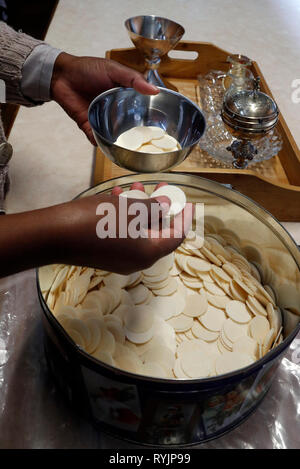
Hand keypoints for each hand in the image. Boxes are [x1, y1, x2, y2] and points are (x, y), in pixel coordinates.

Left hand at [50, 53, 158, 144]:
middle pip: (130, 126)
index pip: (141, 109)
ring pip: (115, 135)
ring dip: (121, 143)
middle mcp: (116, 110)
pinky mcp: (89, 126)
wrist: (62, 76)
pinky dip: (101, 144)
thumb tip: (154, 90)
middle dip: (138, 135)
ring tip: (133, 151)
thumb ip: (133, 79)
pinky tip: (110, 149)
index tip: (163, 125)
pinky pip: (97, 139)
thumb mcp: (114, 69)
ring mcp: (103, 119)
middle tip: (150, 143)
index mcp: (124, 96)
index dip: (151, 117)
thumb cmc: (87, 69)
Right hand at [55, 183, 192, 273]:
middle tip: (160, 188)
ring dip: (138, 207)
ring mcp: (120, 259)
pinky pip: (123, 234)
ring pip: (138, 230)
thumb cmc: (97, 221)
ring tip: (134, 187)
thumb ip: (153, 208)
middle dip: (157, 207)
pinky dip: (124, 216)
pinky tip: (116, 197)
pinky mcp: (105, 254)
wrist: (56, 235)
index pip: (176, 236)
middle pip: (156, 232)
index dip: (184, 218)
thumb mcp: (131, 208)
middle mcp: (137, 261)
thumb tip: (164, 207)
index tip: (188, 203)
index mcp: (148, 253)